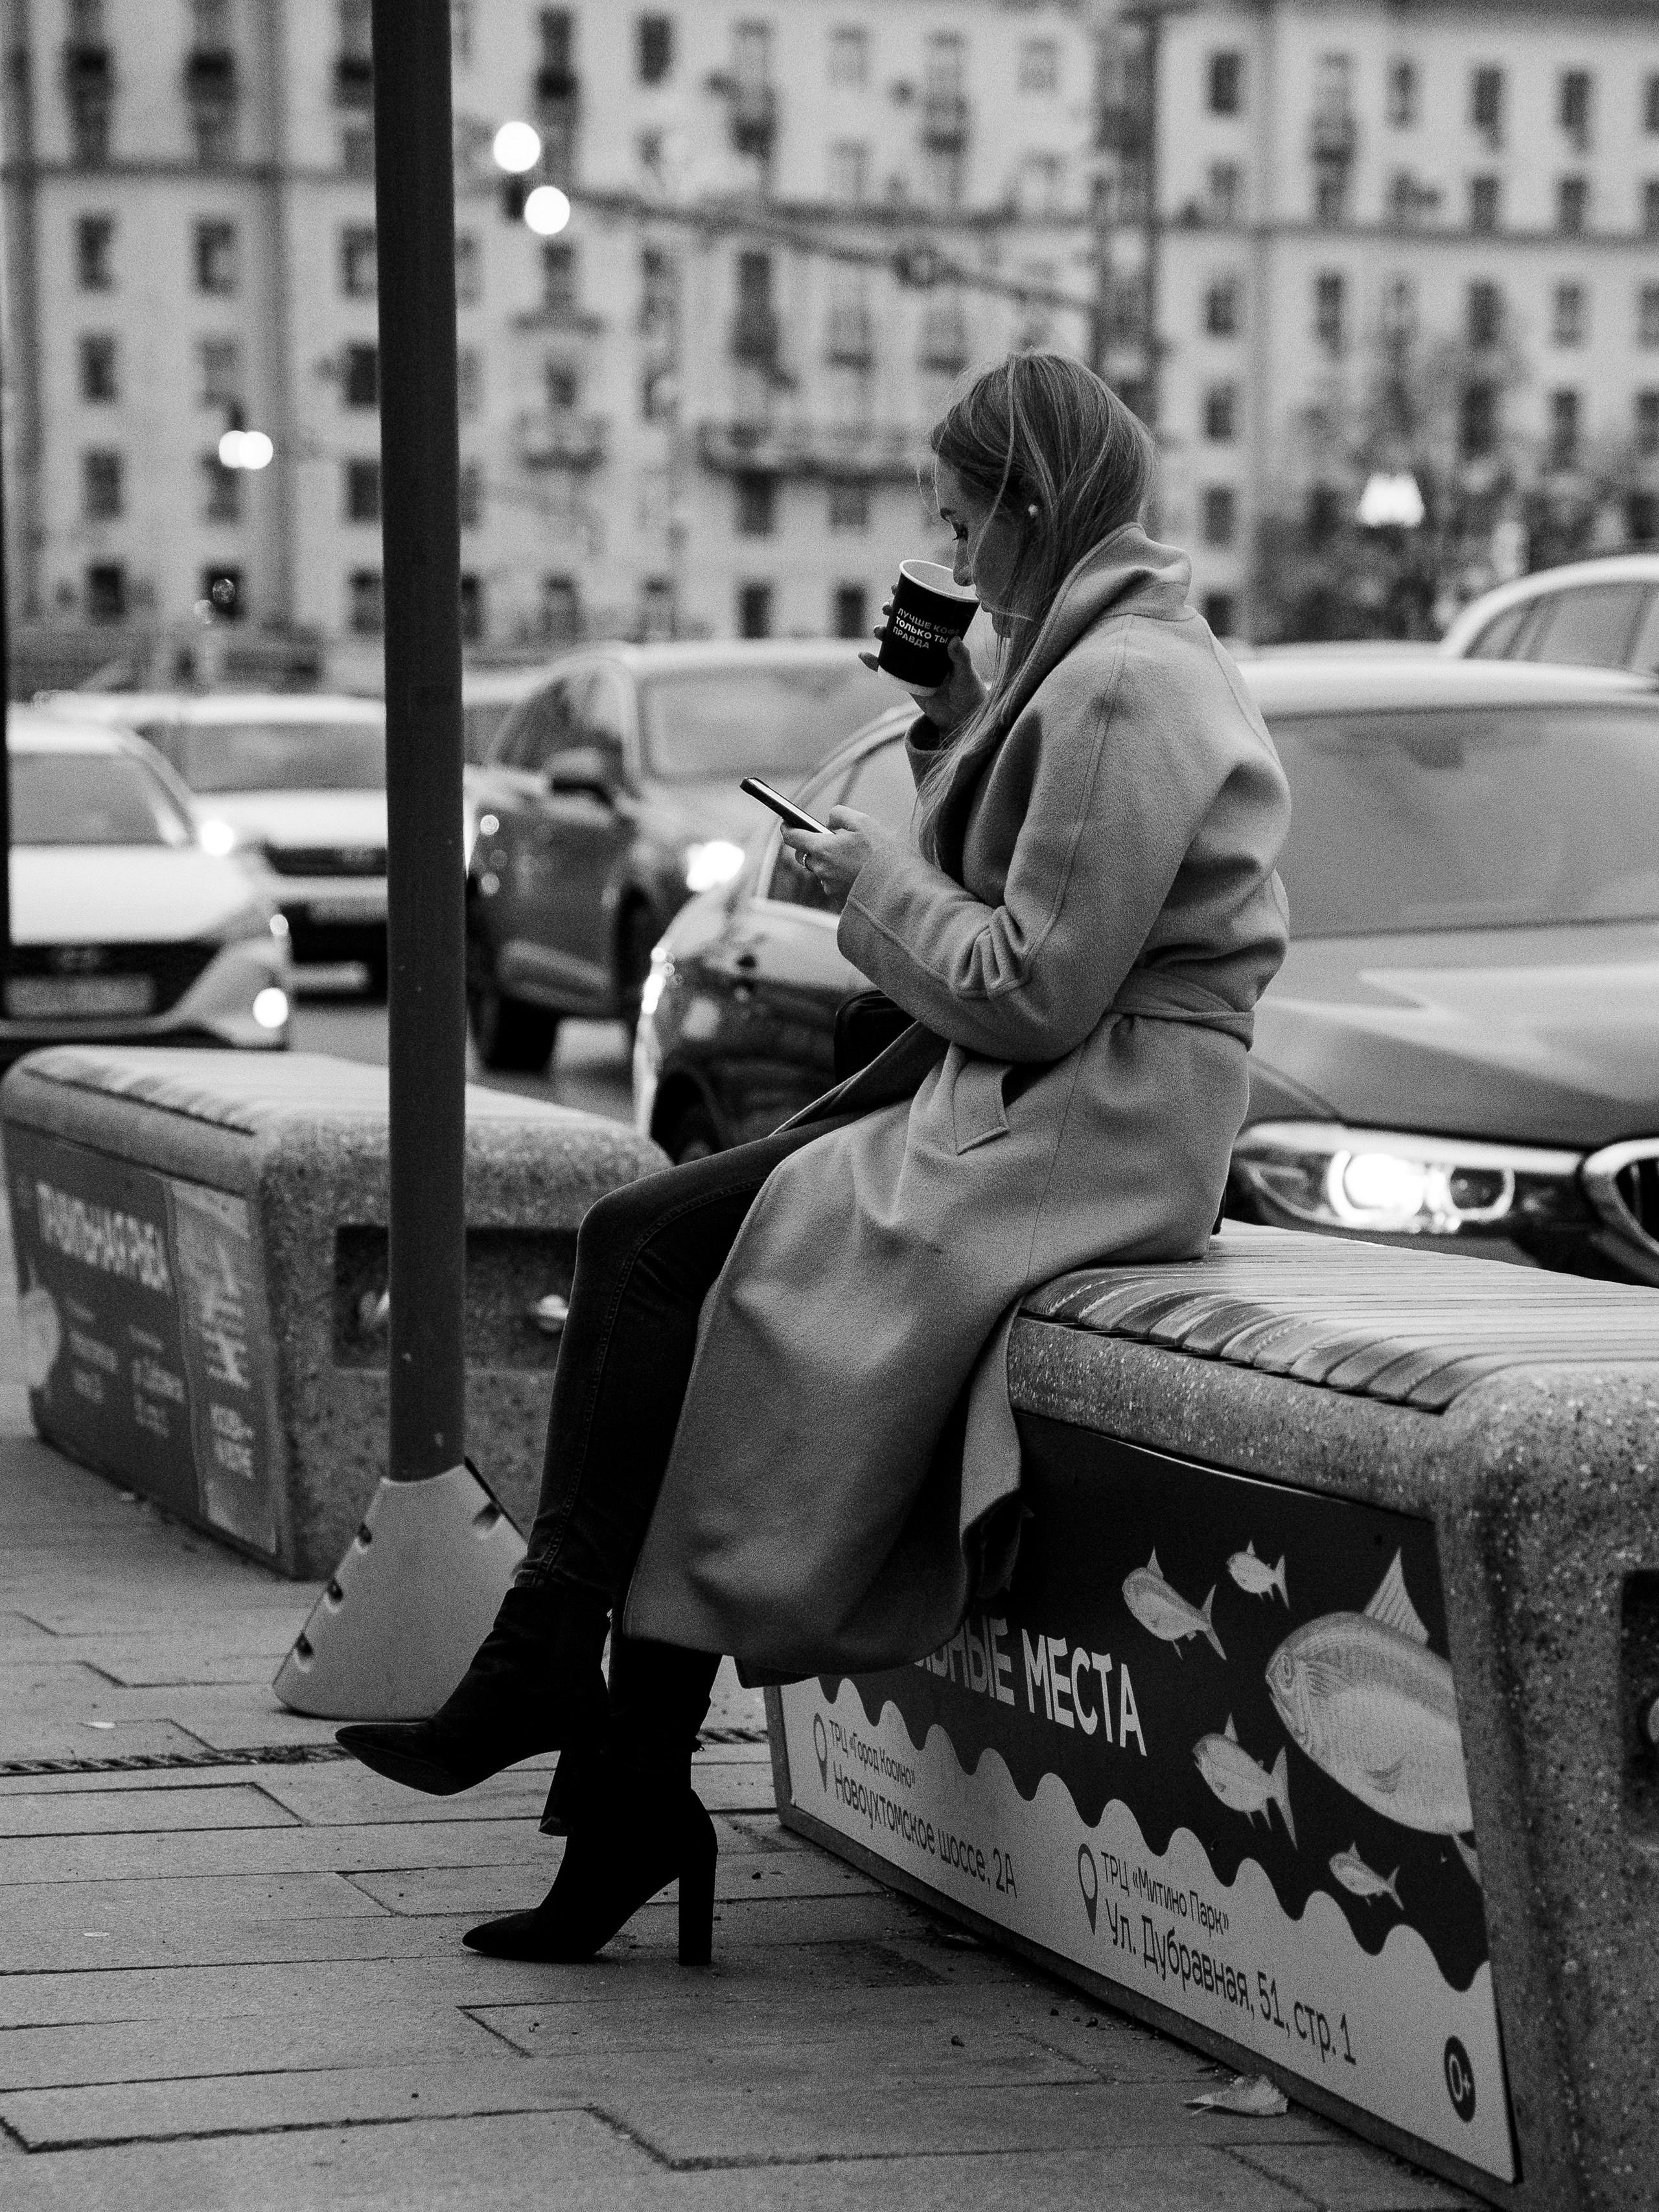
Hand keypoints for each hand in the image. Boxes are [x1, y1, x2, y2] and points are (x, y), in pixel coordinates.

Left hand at [779, 807, 891, 912]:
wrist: (900, 887)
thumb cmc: (883, 853)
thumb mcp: (863, 821)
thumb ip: (840, 814)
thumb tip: (829, 820)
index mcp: (823, 849)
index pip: (793, 838)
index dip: (787, 828)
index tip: (786, 824)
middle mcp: (821, 870)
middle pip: (803, 856)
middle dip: (809, 846)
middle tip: (827, 839)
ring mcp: (830, 887)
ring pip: (819, 871)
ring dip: (828, 862)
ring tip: (851, 856)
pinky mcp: (840, 900)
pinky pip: (832, 884)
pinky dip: (840, 876)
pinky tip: (857, 872)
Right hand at [860, 610, 985, 734]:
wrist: (961, 718)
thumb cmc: (969, 692)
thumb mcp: (966, 673)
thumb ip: (961, 658)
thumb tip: (954, 640)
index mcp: (941, 638)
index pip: (925, 612)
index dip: (911, 598)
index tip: (898, 587)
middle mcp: (926, 647)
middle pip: (906, 624)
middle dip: (894, 613)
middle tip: (887, 607)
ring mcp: (915, 662)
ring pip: (895, 643)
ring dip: (884, 634)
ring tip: (878, 631)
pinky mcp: (905, 679)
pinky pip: (887, 669)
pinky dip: (875, 663)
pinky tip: (864, 656)